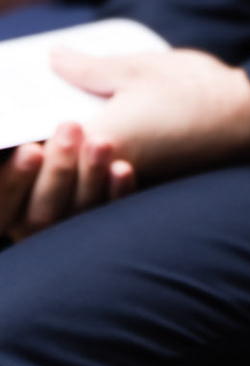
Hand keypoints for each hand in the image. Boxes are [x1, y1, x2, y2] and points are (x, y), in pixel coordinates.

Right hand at [0, 127, 133, 241]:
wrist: (78, 173)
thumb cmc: (41, 159)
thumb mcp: (24, 160)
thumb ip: (19, 158)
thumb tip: (21, 145)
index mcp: (7, 215)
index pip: (5, 203)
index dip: (17, 178)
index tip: (31, 150)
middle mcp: (34, 232)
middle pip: (44, 210)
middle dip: (59, 168)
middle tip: (71, 128)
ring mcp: (72, 237)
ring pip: (81, 209)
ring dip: (92, 173)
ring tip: (100, 142)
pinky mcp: (107, 231)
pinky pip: (112, 213)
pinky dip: (118, 190)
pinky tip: (122, 167)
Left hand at [2, 48, 249, 239]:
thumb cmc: (201, 89)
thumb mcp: (139, 67)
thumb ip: (89, 68)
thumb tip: (53, 58)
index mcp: (99, 138)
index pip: (35, 160)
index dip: (17, 162)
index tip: (18, 145)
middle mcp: (108, 172)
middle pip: (44, 198)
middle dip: (23, 182)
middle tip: (22, 154)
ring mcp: (129, 187)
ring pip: (69, 211)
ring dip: (50, 192)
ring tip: (40, 164)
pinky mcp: (147, 189)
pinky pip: (98, 206)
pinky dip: (81, 195)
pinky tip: (79, 174)